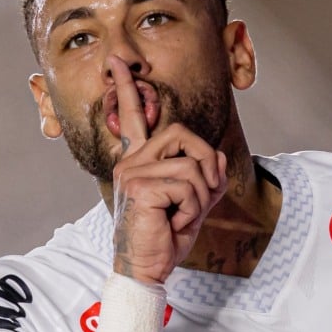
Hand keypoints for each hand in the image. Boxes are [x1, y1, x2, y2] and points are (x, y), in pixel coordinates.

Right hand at [109, 56, 227, 283]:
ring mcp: (132, 172)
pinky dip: (192, 208)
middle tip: (202, 195)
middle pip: (182, 133)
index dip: (127, 88)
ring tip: (180, 217)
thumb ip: (204, 174)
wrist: (147, 269)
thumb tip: (213, 154)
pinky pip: (188, 184)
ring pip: (191, 165)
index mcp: (139, 161)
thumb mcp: (194, 201)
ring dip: (199, 197)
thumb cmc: (165, 236)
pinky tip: (174, 222)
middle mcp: (130, 161)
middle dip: (205, 163)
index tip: (117, 62)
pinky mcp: (139, 187)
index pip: (134, 117)